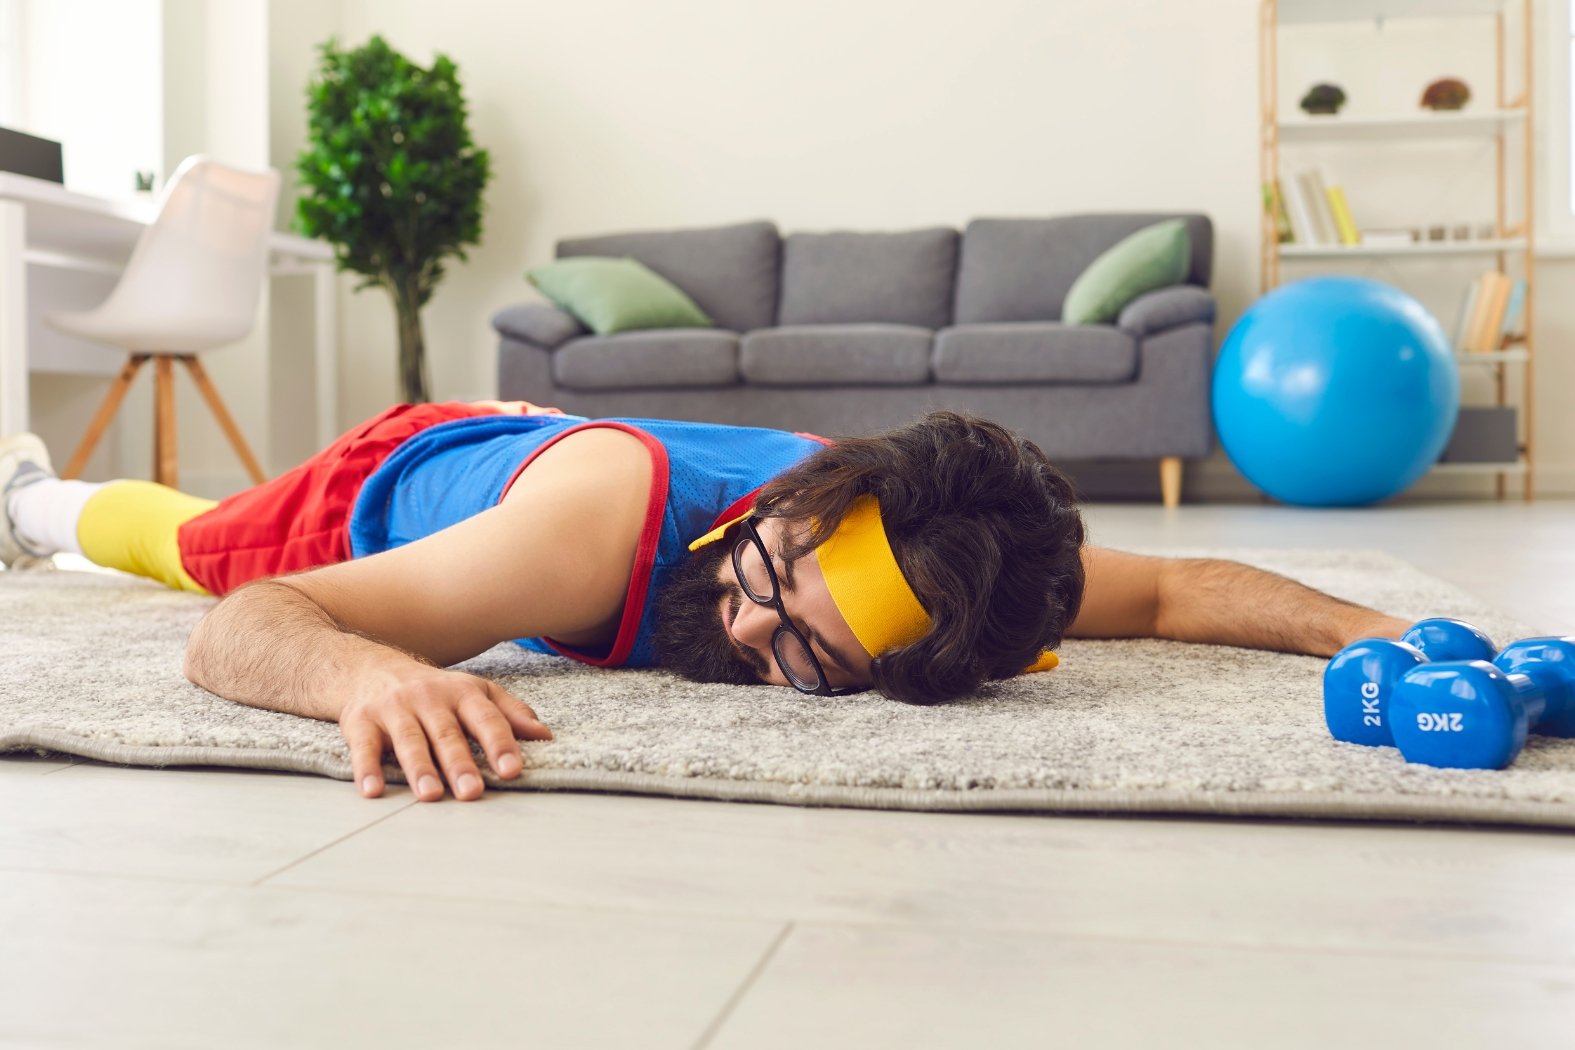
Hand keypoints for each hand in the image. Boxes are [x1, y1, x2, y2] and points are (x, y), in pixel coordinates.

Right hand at [338, 665, 552, 801]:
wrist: (371, 667)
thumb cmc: (433, 690)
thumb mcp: (475, 691)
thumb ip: (509, 713)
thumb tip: (544, 735)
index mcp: (462, 693)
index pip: (486, 718)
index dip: (500, 744)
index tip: (512, 769)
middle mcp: (428, 699)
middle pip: (447, 734)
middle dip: (460, 763)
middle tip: (473, 792)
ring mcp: (394, 710)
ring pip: (409, 741)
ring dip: (420, 769)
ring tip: (431, 795)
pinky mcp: (361, 722)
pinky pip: (364, 746)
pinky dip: (366, 768)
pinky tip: (372, 790)